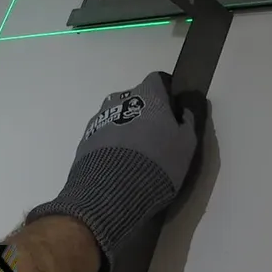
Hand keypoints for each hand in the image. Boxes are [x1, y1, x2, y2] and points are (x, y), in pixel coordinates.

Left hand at [27, 72, 205, 271]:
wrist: (111, 191)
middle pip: (135, 99)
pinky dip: (112, 145)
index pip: (158, 80)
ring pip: (117, 117)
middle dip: (144, 113)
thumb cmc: (158, 163)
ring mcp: (98, 119)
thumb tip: (184, 110)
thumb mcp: (186, 145)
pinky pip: (103, 137)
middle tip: (155, 138)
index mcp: (147, 94)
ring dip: (126, 129)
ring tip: (135, 156)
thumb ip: (187, 122)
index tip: (173, 113)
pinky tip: (119, 167)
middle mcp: (119, 99)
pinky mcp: (84, 141)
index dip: (166, 94)